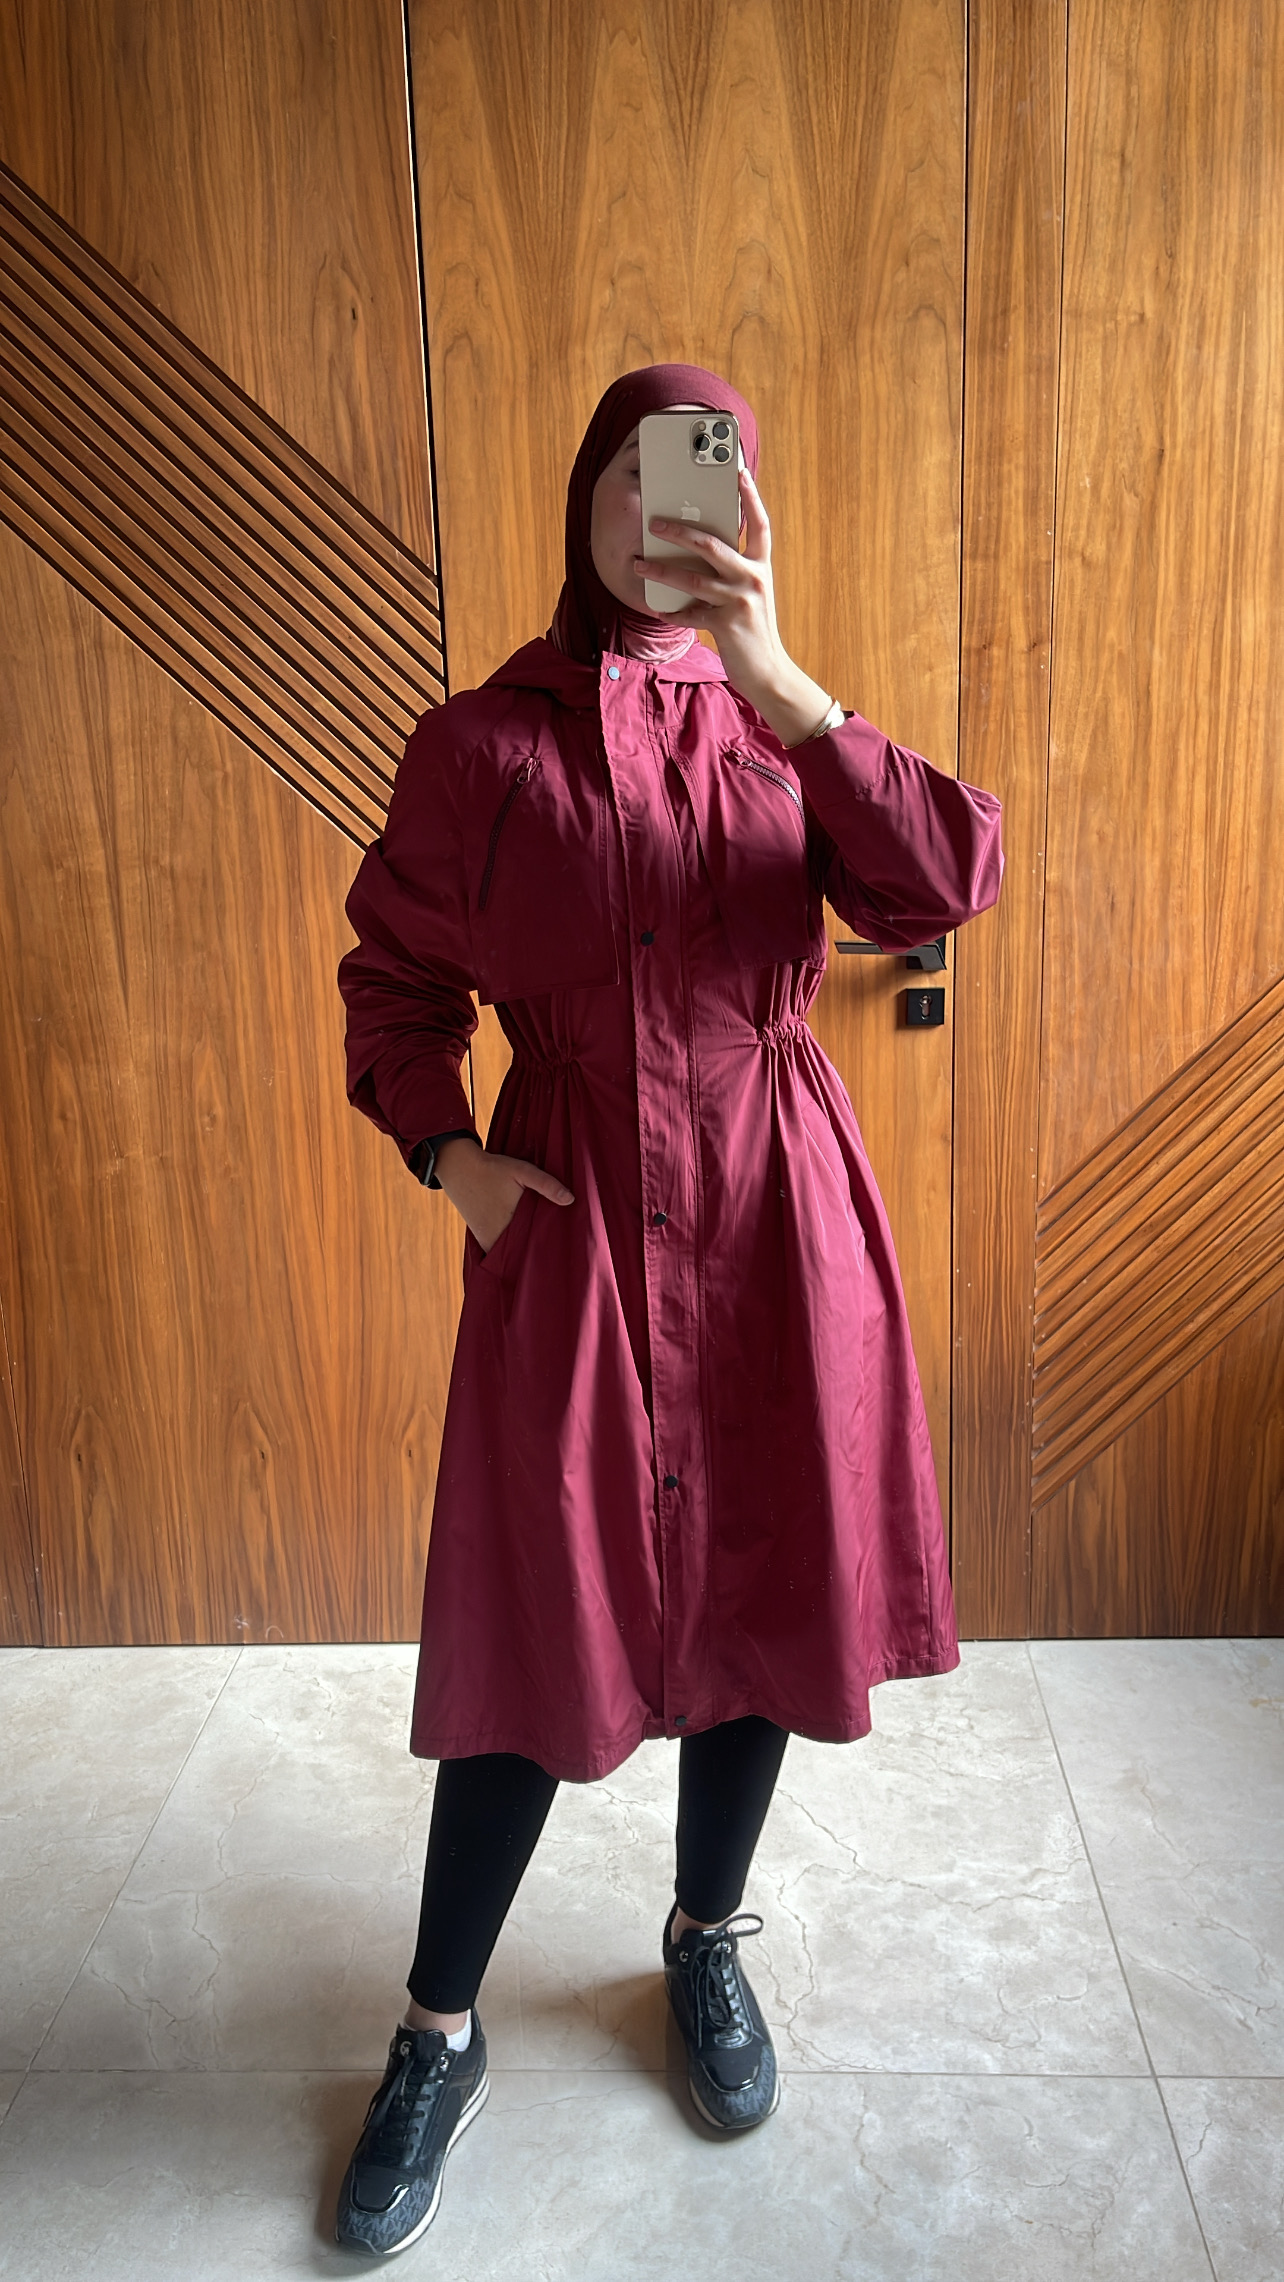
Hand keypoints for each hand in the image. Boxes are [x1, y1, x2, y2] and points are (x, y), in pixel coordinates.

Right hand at [433, 1138, 573, 1253]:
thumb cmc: (492, 1170)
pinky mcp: (480, 1237)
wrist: (459, 1168)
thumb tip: (570, 1200)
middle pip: (522, 1253)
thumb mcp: (522, 1171)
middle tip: (556, 1251)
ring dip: (523, 1249)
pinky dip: (510, 1246)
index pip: (533, 1247)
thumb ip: (546, 1185)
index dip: (547, 1248)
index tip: (561, 1250)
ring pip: (511, 1252)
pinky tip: (523, 1240)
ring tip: (542, 1248)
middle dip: (536, 1251)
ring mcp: (486, 1240)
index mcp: (509, 1226)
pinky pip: (500, 1248)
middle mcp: (496, 1239)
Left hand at [633, 466, 834, 745]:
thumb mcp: (750, 592)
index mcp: (762, 564)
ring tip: (638, 562)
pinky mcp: (726, 625)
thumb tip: (699, 545)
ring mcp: (740, 601)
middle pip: (712, 543)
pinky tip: (655, 607)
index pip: (759, 521)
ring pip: (692, 577)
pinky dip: (671, 611)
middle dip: (679, 530)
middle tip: (654, 521)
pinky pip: (689, 613)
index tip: (736, 470)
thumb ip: (733, 568)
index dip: (749, 495)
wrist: (767, 672)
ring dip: (661, 569)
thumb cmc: (753, 628)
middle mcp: (753, 577)